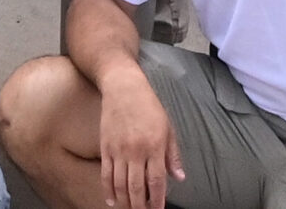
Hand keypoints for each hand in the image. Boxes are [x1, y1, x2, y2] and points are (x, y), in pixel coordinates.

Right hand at [98, 73, 183, 208]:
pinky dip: (108, 191)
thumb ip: (173, 155)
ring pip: (120, 185)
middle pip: (137, 188)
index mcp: (155, 146)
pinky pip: (106, 175)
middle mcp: (136, 151)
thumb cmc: (149, 106)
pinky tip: (113, 201)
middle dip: (140, 206)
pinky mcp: (105, 148)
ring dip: (125, 202)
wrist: (123, 88)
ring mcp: (119, 151)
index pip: (156, 181)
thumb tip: (179, 177)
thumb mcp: (168, 127)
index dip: (157, 200)